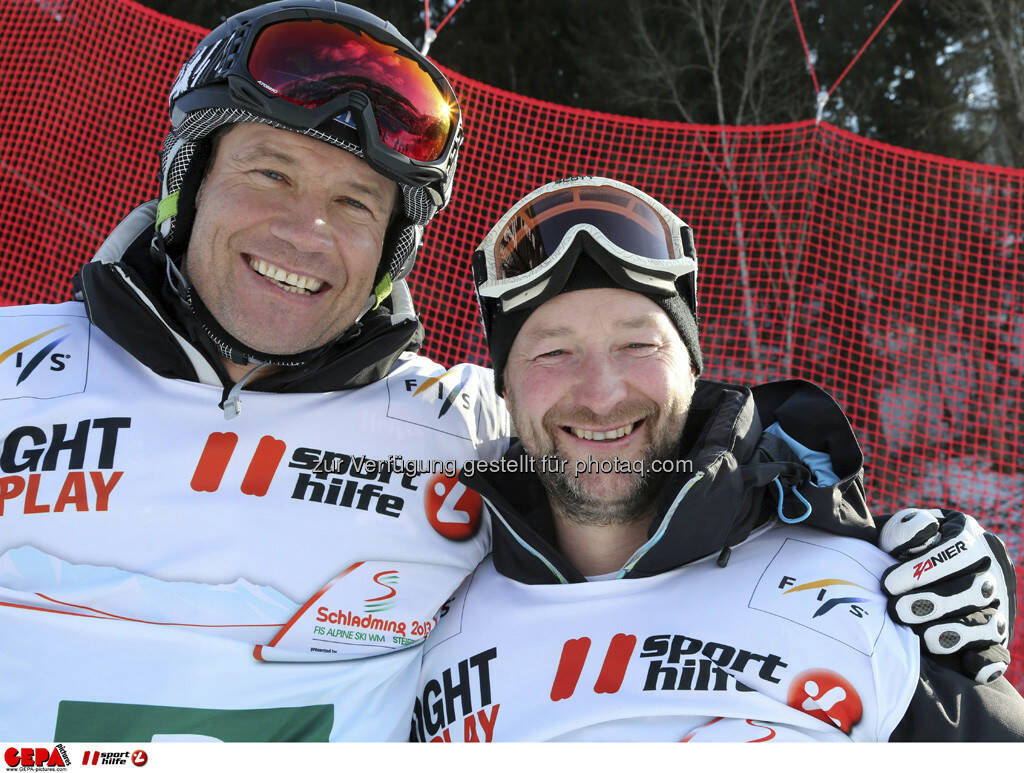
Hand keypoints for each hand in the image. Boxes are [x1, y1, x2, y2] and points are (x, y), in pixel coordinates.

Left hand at [879, 508, 1016, 683]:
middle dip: (935, 603)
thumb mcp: (898, 531)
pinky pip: (999, 654)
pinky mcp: (994, 638)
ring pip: (989, 623)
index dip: (924, 568)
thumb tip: (925, 532)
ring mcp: (997, 605)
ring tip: (922, 637)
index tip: (888, 583)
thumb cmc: (899, 549)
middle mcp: (990, 570)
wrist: (908, 574)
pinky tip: (965, 664)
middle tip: (897, 611)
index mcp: (969, 537)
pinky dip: (986, 662)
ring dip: (955, 633)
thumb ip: (905, 528)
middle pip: (976, 589)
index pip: (959, 550)